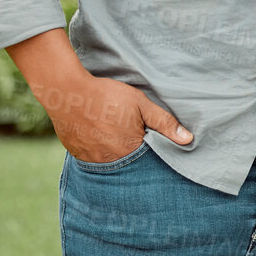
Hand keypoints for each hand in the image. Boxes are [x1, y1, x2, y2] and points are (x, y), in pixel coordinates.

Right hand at [33, 71, 191, 163]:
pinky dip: (99, 151)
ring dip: (115, 152)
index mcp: (129, 150)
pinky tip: (100, 136)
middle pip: (129, 163)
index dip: (151, 150)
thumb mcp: (140, 104)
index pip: (148, 160)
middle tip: (129, 134)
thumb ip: (164, 123)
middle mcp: (110, 161)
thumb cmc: (106, 96)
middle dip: (134, 153)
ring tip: (114, 134)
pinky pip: (93, 159)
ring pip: (111, 162)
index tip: (151, 140)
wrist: (67, 92)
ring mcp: (91, 160)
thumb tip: (188, 139)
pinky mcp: (77, 155)